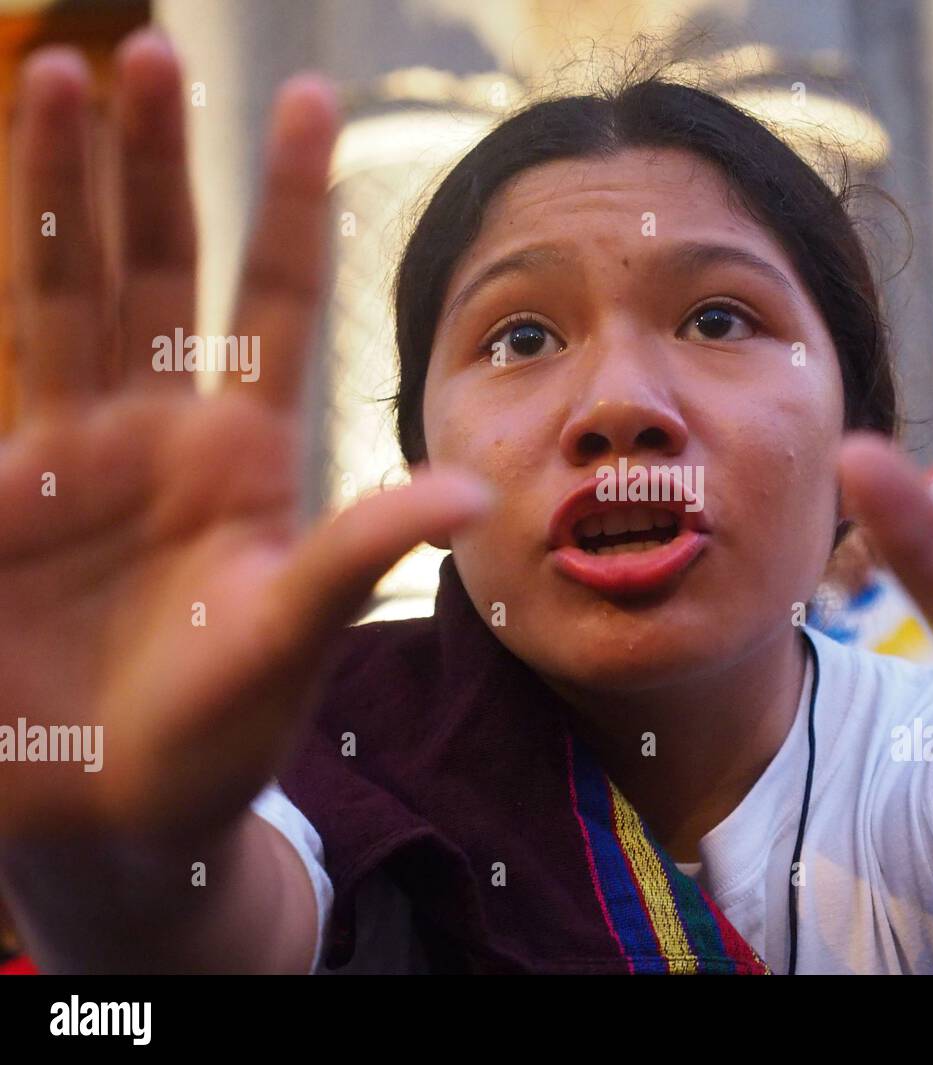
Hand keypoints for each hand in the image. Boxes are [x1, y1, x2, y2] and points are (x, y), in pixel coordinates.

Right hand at [0, 30, 493, 843]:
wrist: (119, 806)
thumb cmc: (221, 730)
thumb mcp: (299, 632)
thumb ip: (363, 554)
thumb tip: (473, 493)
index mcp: (247, 452)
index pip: (272, 298)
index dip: (287, 201)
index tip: (308, 97)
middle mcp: (162, 430)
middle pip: (156, 267)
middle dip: (150, 165)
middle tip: (147, 52)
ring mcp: (73, 452)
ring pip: (64, 291)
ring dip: (58, 192)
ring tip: (53, 74)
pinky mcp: (3, 490)